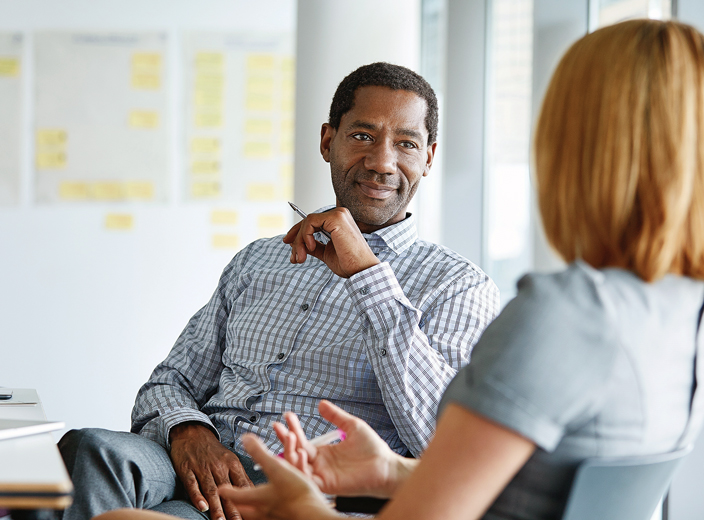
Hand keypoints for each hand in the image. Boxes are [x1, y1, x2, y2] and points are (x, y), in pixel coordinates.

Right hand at [169, 422, 252, 519]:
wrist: (192, 432)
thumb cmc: (213, 450)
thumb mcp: (230, 459)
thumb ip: (240, 476)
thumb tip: (253, 494)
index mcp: (232, 464)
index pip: (242, 485)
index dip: (248, 500)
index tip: (252, 514)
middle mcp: (219, 466)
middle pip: (228, 491)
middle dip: (233, 510)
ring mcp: (202, 468)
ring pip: (211, 490)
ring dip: (217, 507)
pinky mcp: (187, 469)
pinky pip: (193, 484)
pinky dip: (197, 496)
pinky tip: (202, 507)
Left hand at [218, 434, 339, 519]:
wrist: (314, 515)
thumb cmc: (296, 493)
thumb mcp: (277, 467)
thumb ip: (260, 453)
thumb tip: (245, 438)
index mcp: (259, 498)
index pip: (238, 495)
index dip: (228, 491)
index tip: (221, 489)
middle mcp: (265, 511)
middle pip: (246, 511)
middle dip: (239, 506)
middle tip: (235, 503)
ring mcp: (277, 518)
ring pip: (260, 517)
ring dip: (254, 511)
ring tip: (254, 508)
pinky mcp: (288, 519)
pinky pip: (277, 516)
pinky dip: (273, 513)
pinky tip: (278, 511)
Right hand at [273, 400, 411, 497]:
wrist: (385, 465)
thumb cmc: (372, 448)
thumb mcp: (352, 426)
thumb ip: (336, 416)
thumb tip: (321, 403)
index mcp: (324, 452)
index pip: (302, 440)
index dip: (293, 428)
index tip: (287, 415)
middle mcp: (320, 464)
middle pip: (295, 452)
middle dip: (285, 439)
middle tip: (278, 426)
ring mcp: (322, 475)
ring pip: (297, 466)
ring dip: (289, 452)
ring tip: (289, 436)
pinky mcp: (327, 484)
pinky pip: (307, 478)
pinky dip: (299, 467)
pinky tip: (298, 453)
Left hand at [283, 207, 379, 277]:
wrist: (361, 270)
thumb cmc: (348, 263)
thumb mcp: (326, 252)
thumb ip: (314, 246)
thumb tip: (298, 244)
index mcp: (338, 221)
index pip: (313, 222)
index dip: (298, 232)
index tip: (288, 244)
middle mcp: (339, 214)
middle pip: (308, 221)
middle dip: (296, 239)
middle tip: (293, 257)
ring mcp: (338, 214)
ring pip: (307, 222)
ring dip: (299, 241)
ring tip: (300, 258)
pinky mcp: (336, 218)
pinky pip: (310, 222)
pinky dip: (305, 236)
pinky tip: (310, 248)